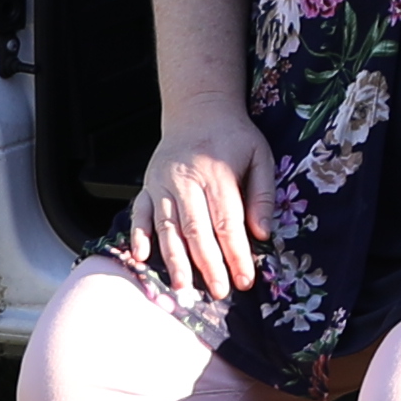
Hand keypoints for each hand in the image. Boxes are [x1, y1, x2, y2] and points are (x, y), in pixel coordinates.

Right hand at [121, 115, 275, 298]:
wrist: (198, 109)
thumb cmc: (233, 137)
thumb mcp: (260, 156)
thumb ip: (262, 194)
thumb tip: (262, 233)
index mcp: (217, 174)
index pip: (227, 222)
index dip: (236, 254)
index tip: (245, 279)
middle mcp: (186, 180)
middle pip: (196, 230)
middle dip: (208, 264)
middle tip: (219, 291)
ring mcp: (162, 183)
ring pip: (167, 227)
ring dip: (174, 259)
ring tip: (182, 287)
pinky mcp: (147, 185)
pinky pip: (139, 213)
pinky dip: (138, 235)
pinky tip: (142, 257)